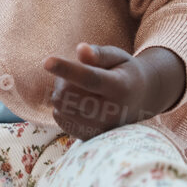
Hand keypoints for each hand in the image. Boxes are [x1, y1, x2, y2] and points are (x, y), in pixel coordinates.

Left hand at [44, 44, 185, 139]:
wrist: (139, 101)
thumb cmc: (124, 73)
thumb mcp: (117, 57)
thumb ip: (98, 53)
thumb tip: (81, 49)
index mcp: (120, 87)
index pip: (89, 78)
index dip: (66, 69)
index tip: (46, 61)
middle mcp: (111, 112)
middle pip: (67, 95)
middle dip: (62, 80)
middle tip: (73, 74)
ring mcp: (100, 128)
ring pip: (60, 107)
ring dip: (61, 93)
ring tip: (78, 88)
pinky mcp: (89, 137)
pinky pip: (60, 119)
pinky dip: (62, 107)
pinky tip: (77, 102)